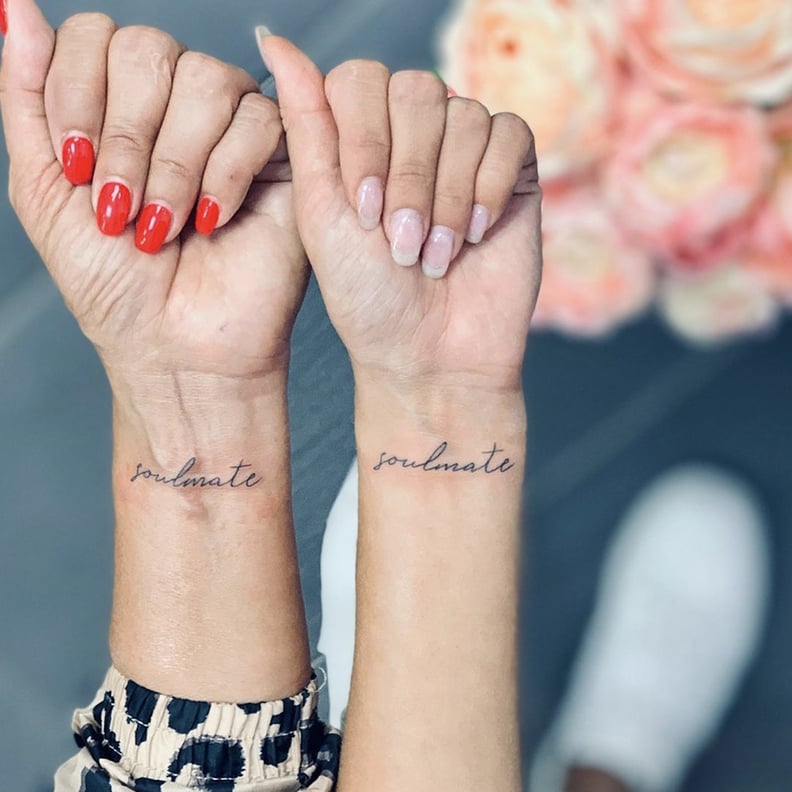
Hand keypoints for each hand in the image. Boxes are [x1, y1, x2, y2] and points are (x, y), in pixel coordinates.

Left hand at [0, 2, 306, 413]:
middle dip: (126, 137)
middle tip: (122, 206)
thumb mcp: (44, 188)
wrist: (175, 348)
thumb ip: (27, 97)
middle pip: (151, 48)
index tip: (78, 170)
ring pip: (207, 80)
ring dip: (173, 164)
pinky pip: (259, 121)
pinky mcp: (284, 160)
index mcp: (122, 104)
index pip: (97, 35)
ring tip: (166, 226)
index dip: (79, 95)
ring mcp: (234, 129)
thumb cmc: (115, 285)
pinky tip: (213, 219)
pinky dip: (224, 175)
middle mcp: (179, 106)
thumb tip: (16, 7)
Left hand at [259, 35, 540, 394]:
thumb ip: (303, 125)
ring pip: (464, 116)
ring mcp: (466, 148)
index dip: (364, 142)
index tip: (362, 212)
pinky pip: (509, 133)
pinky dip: (489, 187)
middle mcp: (414, 132)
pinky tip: (475, 233)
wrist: (429, 354)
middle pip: (416, 92)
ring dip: (446, 195)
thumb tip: (272, 37)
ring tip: (437, 254)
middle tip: (402, 243)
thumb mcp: (320, 211)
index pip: (360, 81)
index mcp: (361, 136)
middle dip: (408, 176)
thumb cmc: (367, 296)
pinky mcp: (515, 168)